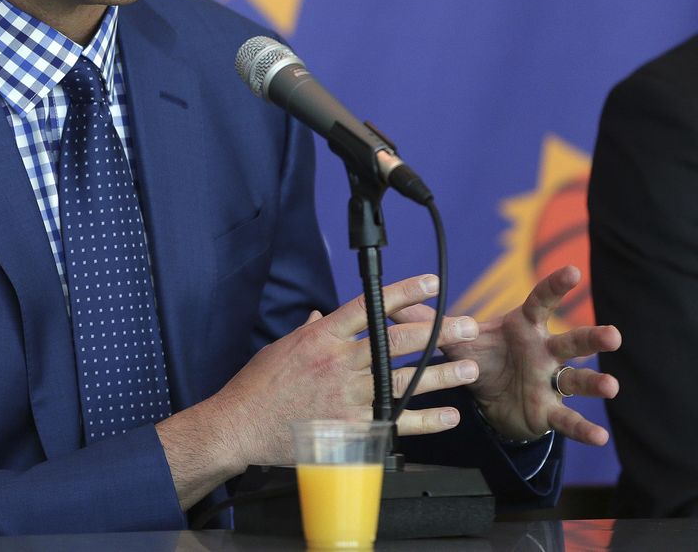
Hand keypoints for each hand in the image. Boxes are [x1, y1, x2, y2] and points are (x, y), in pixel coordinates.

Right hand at [210, 274, 480, 467]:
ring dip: (441, 374)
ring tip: (469, 368)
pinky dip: (425, 420)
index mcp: (322, 337)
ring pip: (403, 381)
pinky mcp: (350, 427)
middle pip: (397, 342)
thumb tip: (320, 317)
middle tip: (467, 326)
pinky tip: (448, 415)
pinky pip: (396, 422)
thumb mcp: (281, 348)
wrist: (241, 425)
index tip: (430, 283)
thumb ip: (308, 332)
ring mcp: (346, 395)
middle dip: (437, 332)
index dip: (403, 293)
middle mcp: (338, 362)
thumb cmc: (257, 386)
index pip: (369, 307)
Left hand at [405, 265, 620, 444]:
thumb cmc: (480, 359)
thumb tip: (392, 298)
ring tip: (612, 384)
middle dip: (591, 336)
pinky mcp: (548, 410)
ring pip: (577, 379)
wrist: (488, 400)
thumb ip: (428, 320)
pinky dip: (582, 428)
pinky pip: (567, 419)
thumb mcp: (456, 339)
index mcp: (521, 328)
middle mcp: (543, 351)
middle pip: (570, 340)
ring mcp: (550, 381)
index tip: (573, 271)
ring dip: (595, 381)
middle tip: (613, 335)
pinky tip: (599, 436)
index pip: (540, 302)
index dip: (555, 286)